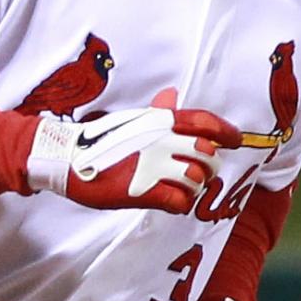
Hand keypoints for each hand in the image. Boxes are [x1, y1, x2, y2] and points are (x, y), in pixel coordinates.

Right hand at [25, 86, 227, 215]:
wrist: (65, 157)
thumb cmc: (98, 140)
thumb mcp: (131, 121)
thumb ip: (156, 113)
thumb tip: (171, 96)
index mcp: (160, 120)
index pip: (205, 121)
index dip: (226, 131)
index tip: (235, 141)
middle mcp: (162, 139)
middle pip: (208, 154)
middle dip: (208, 167)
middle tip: (198, 175)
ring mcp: (154, 164)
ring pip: (196, 179)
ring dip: (193, 188)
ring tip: (181, 190)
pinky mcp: (144, 190)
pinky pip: (180, 200)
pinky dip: (180, 204)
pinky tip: (171, 202)